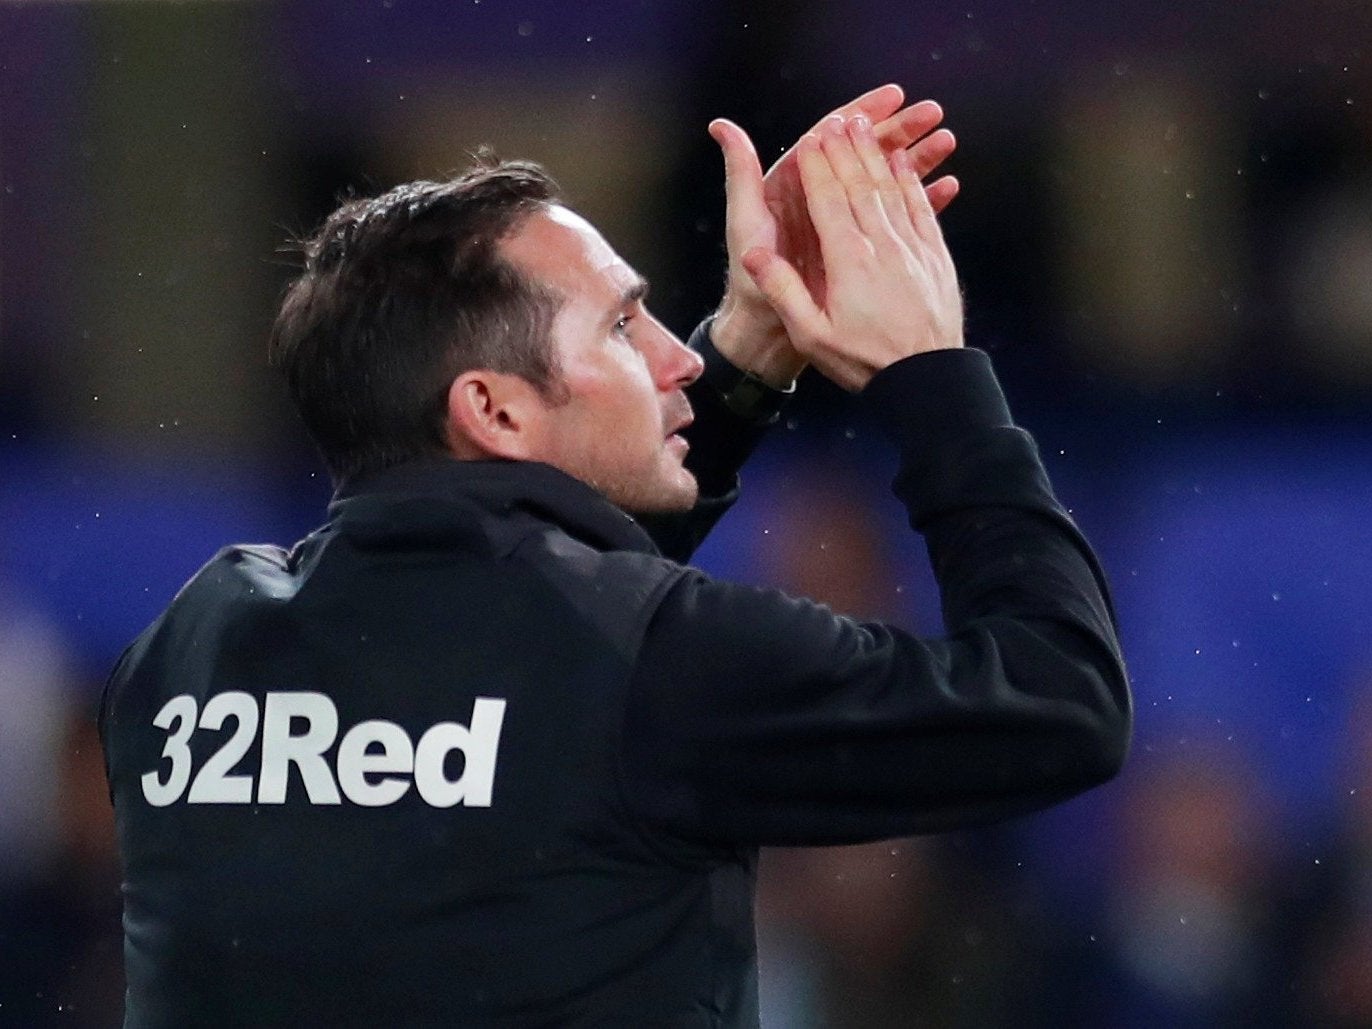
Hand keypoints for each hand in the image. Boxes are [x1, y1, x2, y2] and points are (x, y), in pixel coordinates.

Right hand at [740, 113, 963, 391]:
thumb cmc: (866, 362)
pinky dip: (910, 181)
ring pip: (892, 189)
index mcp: (849, 261)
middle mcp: (883, 245)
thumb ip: (785, 292)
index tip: (810, 140)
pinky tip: (904, 164)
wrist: (930, 380)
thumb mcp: (813, 336)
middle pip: (861, 184)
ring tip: (867, 126)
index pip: (829, 200)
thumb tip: (755, 256)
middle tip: (838, 120)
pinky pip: (920, 207)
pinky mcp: (936, 257)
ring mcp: (914, 248)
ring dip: (878, 154)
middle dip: (847, 148)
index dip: (818, 166)